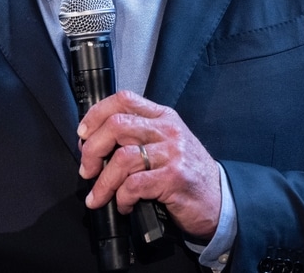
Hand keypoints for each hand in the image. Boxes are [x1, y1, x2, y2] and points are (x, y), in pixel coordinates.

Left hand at [77, 90, 219, 239]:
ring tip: (99, 196)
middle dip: (92, 149)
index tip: (83, 134)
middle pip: (116, 125)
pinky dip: (121, 197)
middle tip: (87, 169)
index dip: (96, 114)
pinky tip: (123, 205)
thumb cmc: (188, 174)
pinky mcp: (174, 178)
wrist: (220, 200)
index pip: (123, 99)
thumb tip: (95, 143)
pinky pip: (135, 184)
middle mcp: (168, 130)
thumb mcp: (166, 144)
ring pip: (122, 158)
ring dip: (103, 182)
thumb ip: (138, 136)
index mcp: (163, 117)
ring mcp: (173, 153)